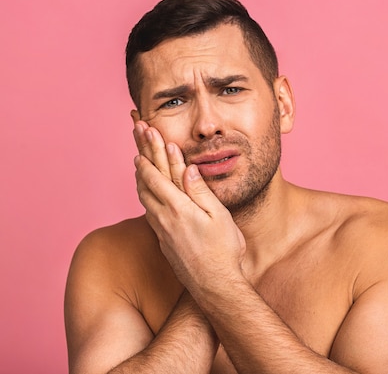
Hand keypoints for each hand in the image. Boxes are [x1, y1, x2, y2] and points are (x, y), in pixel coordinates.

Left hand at [132, 123, 246, 293]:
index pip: (159, 173)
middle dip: (142, 152)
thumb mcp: (219, 218)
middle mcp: (163, 216)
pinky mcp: (162, 239)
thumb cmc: (223, 251)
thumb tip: (187, 168)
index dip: (152, 150)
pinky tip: (145, 189)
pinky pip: (147, 208)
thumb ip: (201, 192)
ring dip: (140, 172)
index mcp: (178, 208)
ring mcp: (161, 228)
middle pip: (146, 179)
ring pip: (143, 194)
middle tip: (137, 131)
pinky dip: (144, 191)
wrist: (213, 286)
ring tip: (137, 156)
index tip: (147, 129)